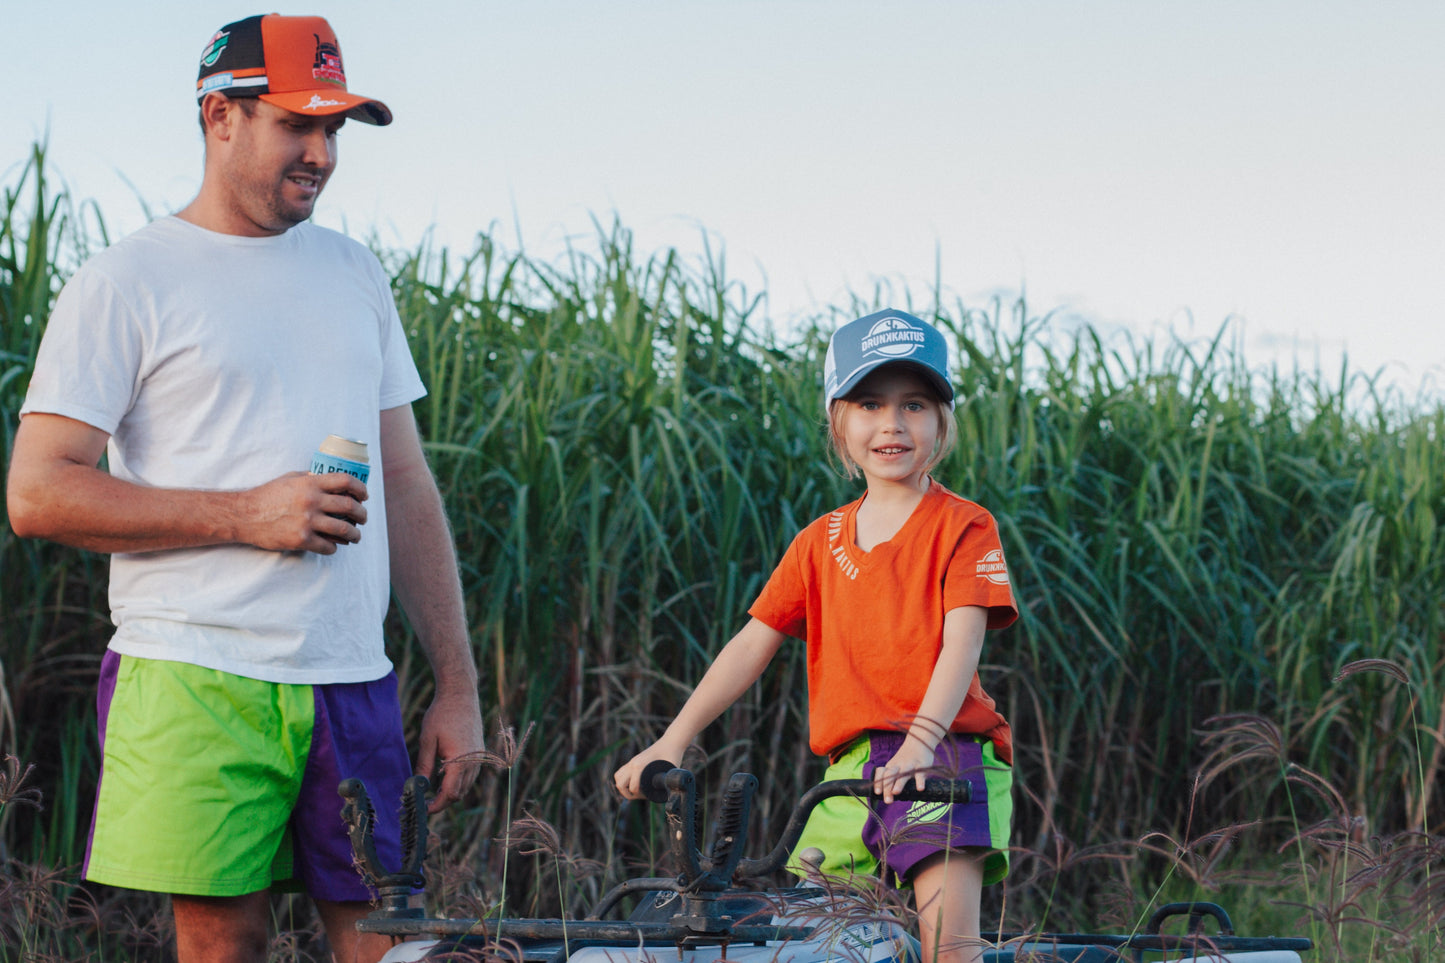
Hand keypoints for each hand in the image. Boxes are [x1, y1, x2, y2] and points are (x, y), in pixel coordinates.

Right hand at [237, 471, 367, 553]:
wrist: (244, 515)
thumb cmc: (267, 495)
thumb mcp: (289, 479)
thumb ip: (310, 479)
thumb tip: (329, 481)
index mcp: (310, 484)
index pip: (346, 482)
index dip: (360, 489)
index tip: (364, 497)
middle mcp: (312, 501)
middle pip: (349, 507)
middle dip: (362, 514)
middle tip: (363, 519)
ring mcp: (307, 521)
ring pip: (344, 530)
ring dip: (355, 535)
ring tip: (356, 536)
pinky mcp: (301, 540)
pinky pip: (327, 546)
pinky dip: (334, 547)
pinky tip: (334, 546)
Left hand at [415, 691, 485, 813]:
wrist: (460, 694)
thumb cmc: (442, 714)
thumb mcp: (428, 740)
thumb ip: (424, 766)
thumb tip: (417, 786)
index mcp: (461, 761)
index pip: (450, 794)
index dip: (437, 805)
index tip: (424, 809)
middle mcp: (474, 762)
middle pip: (459, 794)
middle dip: (443, 801)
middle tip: (424, 801)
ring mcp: (479, 757)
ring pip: (466, 786)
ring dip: (451, 792)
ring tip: (431, 790)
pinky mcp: (480, 752)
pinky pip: (470, 775)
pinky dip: (458, 781)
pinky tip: (444, 776)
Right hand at [613, 741, 683, 799]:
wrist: (671, 741)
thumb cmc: (672, 755)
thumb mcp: (670, 772)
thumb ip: (666, 784)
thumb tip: (666, 795)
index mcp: (639, 766)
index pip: (633, 788)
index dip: (640, 796)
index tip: (649, 795)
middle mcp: (633, 763)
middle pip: (620, 784)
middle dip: (627, 794)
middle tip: (639, 795)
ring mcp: (632, 761)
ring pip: (618, 777)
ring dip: (623, 786)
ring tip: (634, 790)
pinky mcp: (633, 760)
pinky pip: (621, 771)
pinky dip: (623, 779)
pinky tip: (633, 782)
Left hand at [873, 736, 937, 804]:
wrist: (918, 741)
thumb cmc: (905, 759)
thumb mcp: (895, 766)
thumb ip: (891, 779)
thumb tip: (886, 796)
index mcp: (891, 766)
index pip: (881, 773)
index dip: (878, 782)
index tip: (877, 793)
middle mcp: (899, 765)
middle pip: (890, 775)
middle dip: (887, 787)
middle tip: (887, 801)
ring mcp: (910, 765)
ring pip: (903, 774)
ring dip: (899, 783)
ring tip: (896, 792)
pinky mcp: (922, 765)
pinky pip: (920, 774)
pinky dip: (920, 781)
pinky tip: (920, 789)